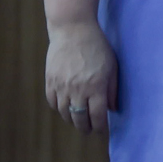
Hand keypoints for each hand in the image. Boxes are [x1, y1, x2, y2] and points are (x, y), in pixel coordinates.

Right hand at [45, 20, 117, 134]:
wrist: (73, 30)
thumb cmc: (97, 47)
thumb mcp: (111, 66)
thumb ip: (112, 89)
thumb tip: (112, 109)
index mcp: (96, 86)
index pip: (97, 116)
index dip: (99, 127)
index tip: (100, 131)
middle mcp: (78, 89)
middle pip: (79, 118)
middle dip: (85, 128)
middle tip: (88, 130)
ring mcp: (62, 86)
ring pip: (65, 113)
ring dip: (71, 120)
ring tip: (77, 120)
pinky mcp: (50, 81)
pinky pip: (53, 102)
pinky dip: (59, 108)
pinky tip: (65, 107)